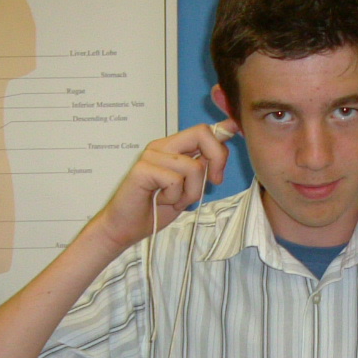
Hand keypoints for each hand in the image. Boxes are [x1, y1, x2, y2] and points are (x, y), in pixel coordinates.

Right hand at [96, 120, 238, 248]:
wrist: (126, 227)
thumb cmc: (156, 209)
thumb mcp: (188, 188)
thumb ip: (201, 168)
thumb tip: (223, 145)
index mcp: (172, 147)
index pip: (203, 130)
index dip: (222, 136)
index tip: (231, 147)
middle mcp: (162, 146)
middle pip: (202, 134)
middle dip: (217, 159)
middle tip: (214, 182)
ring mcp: (151, 156)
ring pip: (193, 167)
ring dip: (191, 192)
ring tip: (174, 200)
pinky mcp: (143, 169)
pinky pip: (175, 180)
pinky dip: (174, 197)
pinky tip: (161, 201)